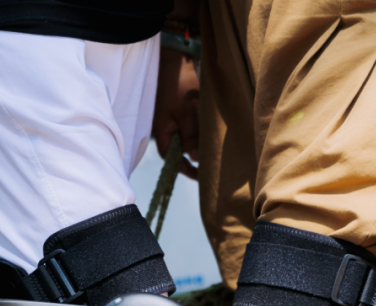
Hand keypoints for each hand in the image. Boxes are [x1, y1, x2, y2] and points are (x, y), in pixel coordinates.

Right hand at [153, 48, 198, 178]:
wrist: (174, 59)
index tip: (200, 176)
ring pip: (184, 139)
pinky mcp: (175, 111)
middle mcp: (163, 129)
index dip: (186, 169)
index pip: (172, 159)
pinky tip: (207, 129)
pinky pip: (185, 127)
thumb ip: (192, 137)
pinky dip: (195, 131)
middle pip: (178, 151)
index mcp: (162, 133)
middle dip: (193, 158)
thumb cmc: (179, 85)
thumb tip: (195, 159)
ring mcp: (168, 120)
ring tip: (213, 147)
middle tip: (210, 165)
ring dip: (196, 143)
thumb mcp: (189, 112)